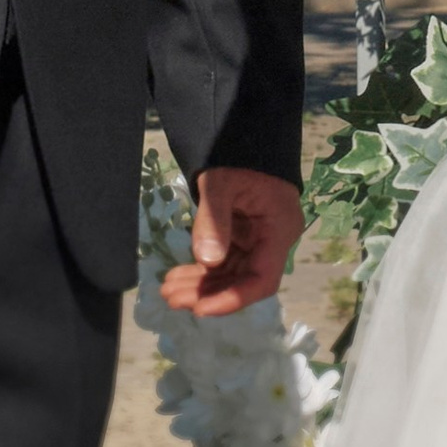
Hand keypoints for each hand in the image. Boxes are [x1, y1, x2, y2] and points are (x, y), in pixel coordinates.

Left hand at [158, 166, 305, 318]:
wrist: (240, 138)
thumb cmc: (236, 156)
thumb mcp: (220, 182)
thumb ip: (214, 220)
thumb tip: (206, 261)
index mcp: (279, 228)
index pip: (262, 279)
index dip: (233, 299)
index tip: (201, 308)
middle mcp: (273, 241)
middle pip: (243, 281)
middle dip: (207, 293)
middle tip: (171, 298)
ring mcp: (258, 241)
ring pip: (230, 275)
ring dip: (200, 286)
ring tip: (167, 291)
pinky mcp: (243, 238)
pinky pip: (223, 263)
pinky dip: (201, 272)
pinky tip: (176, 277)